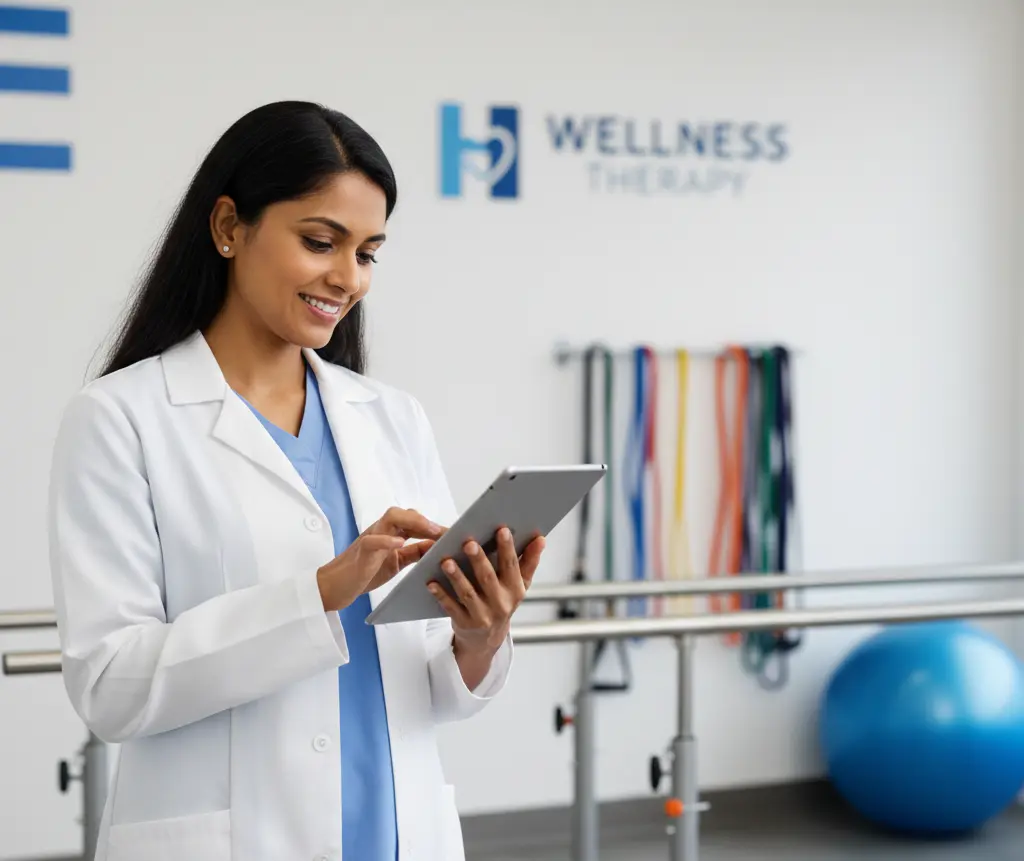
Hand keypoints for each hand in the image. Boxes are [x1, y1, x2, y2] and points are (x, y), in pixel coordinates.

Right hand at [317, 507, 444, 611]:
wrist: (334, 586)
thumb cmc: (364, 572)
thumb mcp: (395, 563)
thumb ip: (413, 553)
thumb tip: (436, 547)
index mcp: (389, 533)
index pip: (413, 521)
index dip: (433, 526)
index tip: (454, 534)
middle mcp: (380, 531)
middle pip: (403, 514)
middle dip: (426, 521)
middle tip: (445, 532)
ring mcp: (370, 539)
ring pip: (391, 518)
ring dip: (413, 522)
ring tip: (431, 531)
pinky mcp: (361, 552)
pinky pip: (372, 540)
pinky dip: (386, 540)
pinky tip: (399, 543)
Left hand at [427, 527, 545, 652]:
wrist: (487, 639)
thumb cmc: (503, 602)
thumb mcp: (519, 584)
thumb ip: (529, 561)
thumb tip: (541, 539)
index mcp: (515, 590)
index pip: (511, 566)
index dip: (507, 548)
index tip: (501, 530)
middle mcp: (500, 603)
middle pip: (488, 578)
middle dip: (479, 560)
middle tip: (468, 543)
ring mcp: (481, 615)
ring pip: (468, 593)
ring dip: (457, 577)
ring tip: (446, 561)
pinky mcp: (464, 623)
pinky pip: (451, 607)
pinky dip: (441, 595)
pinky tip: (431, 582)